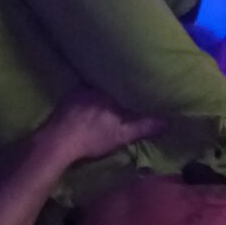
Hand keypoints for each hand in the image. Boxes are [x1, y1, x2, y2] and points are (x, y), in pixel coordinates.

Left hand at [42, 87, 167, 162]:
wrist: (56, 142)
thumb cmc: (92, 138)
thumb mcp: (122, 134)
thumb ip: (144, 126)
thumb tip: (168, 122)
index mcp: (110, 91)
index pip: (127, 82)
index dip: (136, 84)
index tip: (145, 83)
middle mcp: (94, 85)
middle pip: (111, 82)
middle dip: (119, 84)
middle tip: (129, 86)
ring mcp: (78, 90)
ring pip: (96, 86)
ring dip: (103, 89)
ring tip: (111, 94)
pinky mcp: (67, 98)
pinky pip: (83, 92)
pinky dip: (90, 96)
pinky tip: (91, 103)